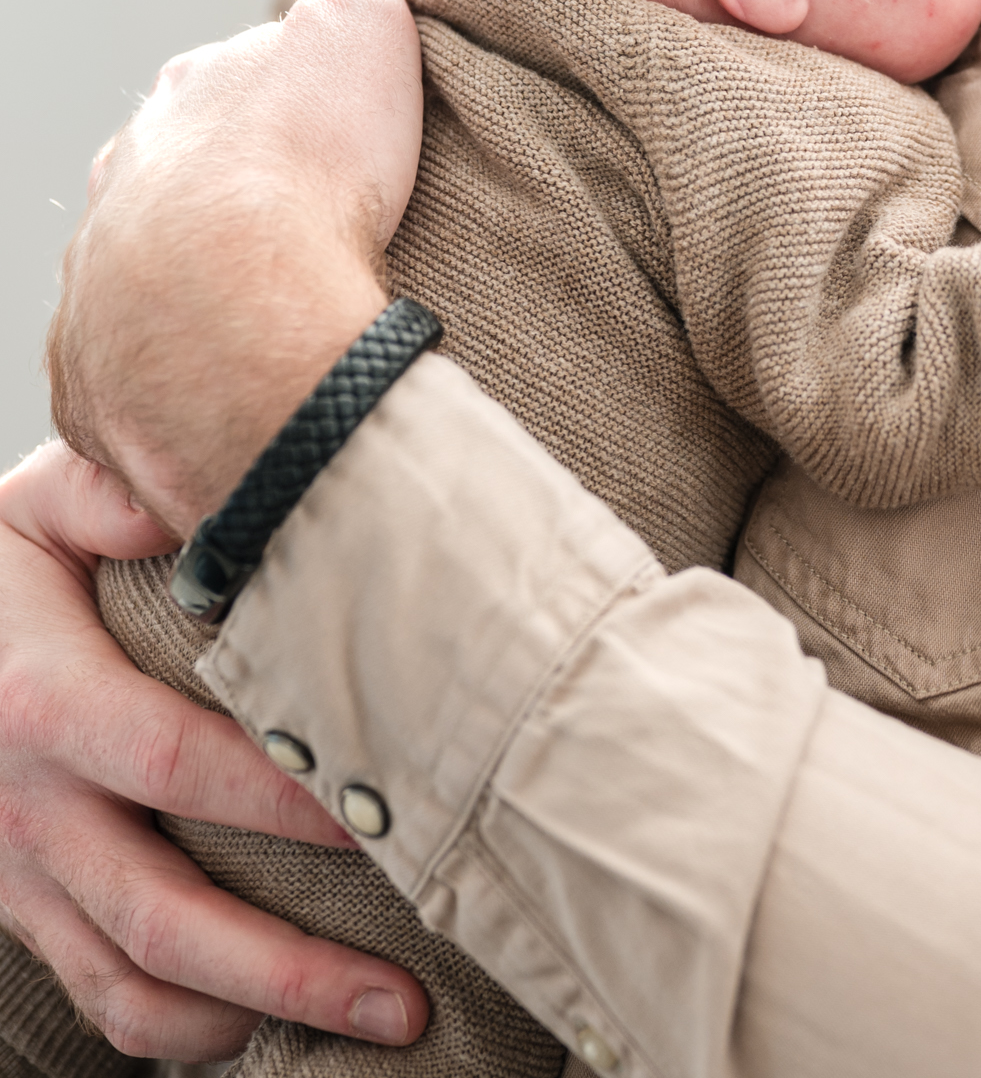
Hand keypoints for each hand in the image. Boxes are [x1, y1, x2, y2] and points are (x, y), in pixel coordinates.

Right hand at [0, 441, 428, 1058]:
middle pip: (166, 918)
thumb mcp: (38, 507)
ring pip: (130, 988)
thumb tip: (222, 493)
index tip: (384, 816)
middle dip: (291, 969)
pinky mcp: (22, 909)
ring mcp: (20, 874)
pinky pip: (97, 996)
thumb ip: (118, 495)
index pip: (179, 764)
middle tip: (406, 1001)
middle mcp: (29, 807)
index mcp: (45, 701)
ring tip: (363, 1025)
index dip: (281, 801)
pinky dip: (178, 1030)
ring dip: (248, 1018)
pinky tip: (258, 1022)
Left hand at [49, 0, 424, 533]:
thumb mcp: (354, 23)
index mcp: (176, 110)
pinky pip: (141, 386)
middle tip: (321, 244)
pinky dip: (185, 387)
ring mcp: (96, 297)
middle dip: (238, 214)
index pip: (228, 99)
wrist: (243, 332)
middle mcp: (118, 196)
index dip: (291, 118)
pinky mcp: (96, 392)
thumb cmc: (304, 177)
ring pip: (153, 290)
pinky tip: (245, 393)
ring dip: (208, 304)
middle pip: (183, 195)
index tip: (344, 149)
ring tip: (289, 328)